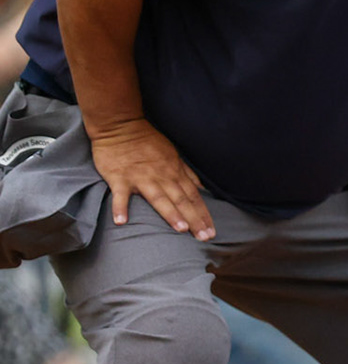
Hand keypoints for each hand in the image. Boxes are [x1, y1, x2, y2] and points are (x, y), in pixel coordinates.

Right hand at [88, 117, 213, 238]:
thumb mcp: (174, 154)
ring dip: (170, 213)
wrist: (120, 126)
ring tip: (181, 229)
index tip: (212, 231)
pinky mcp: (119, 178)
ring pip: (159, 198)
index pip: (194, 197)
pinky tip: (121, 222)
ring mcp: (140, 177)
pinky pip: (120, 195)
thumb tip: (203, 189)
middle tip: (205, 237)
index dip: (204, 214)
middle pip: (182, 200)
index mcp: (174, 172)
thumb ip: (187, 173)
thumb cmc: (147, 141)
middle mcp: (161, 176)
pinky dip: (120, 208)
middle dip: (195, 219)